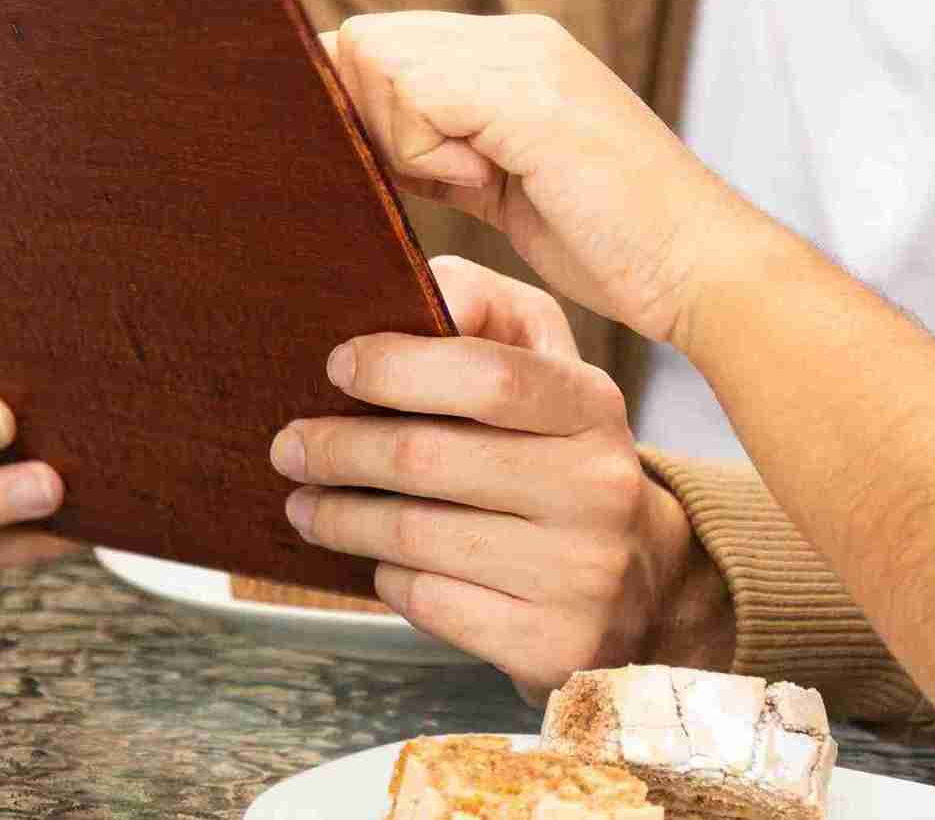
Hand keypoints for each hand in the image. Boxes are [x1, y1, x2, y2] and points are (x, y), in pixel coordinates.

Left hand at [273, 256, 729, 700]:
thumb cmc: (563, 450)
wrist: (645, 578)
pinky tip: (376, 558)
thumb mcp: (549, 363)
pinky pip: (431, 602)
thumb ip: (487, 307)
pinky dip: (386, 576)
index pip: (490, 376)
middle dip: (340, 450)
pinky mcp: (552, 645)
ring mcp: (579, 573)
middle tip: (289, 446)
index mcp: (592, 405)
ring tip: (305, 503)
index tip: (336, 365)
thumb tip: (425, 290)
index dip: (398, 367)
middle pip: (431, 460)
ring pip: (417, 537)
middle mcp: (596, 488)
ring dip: (340, 517)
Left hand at [324, 13, 766, 347]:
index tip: (401, 173)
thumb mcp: (499, 184)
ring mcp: (525, 56)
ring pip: (378, 59)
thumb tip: (349, 133)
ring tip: (473, 180)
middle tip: (437, 180)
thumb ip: (434, 148)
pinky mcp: (528, 93)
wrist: (699, 266)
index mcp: (512, 50)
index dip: (363, 107)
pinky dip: (424, 152)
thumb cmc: (608, 244)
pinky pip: (415, 94)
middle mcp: (516, 37)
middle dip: (371, 121)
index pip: (382, 41)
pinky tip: (484, 181)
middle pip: (367, 41)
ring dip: (400, 138)